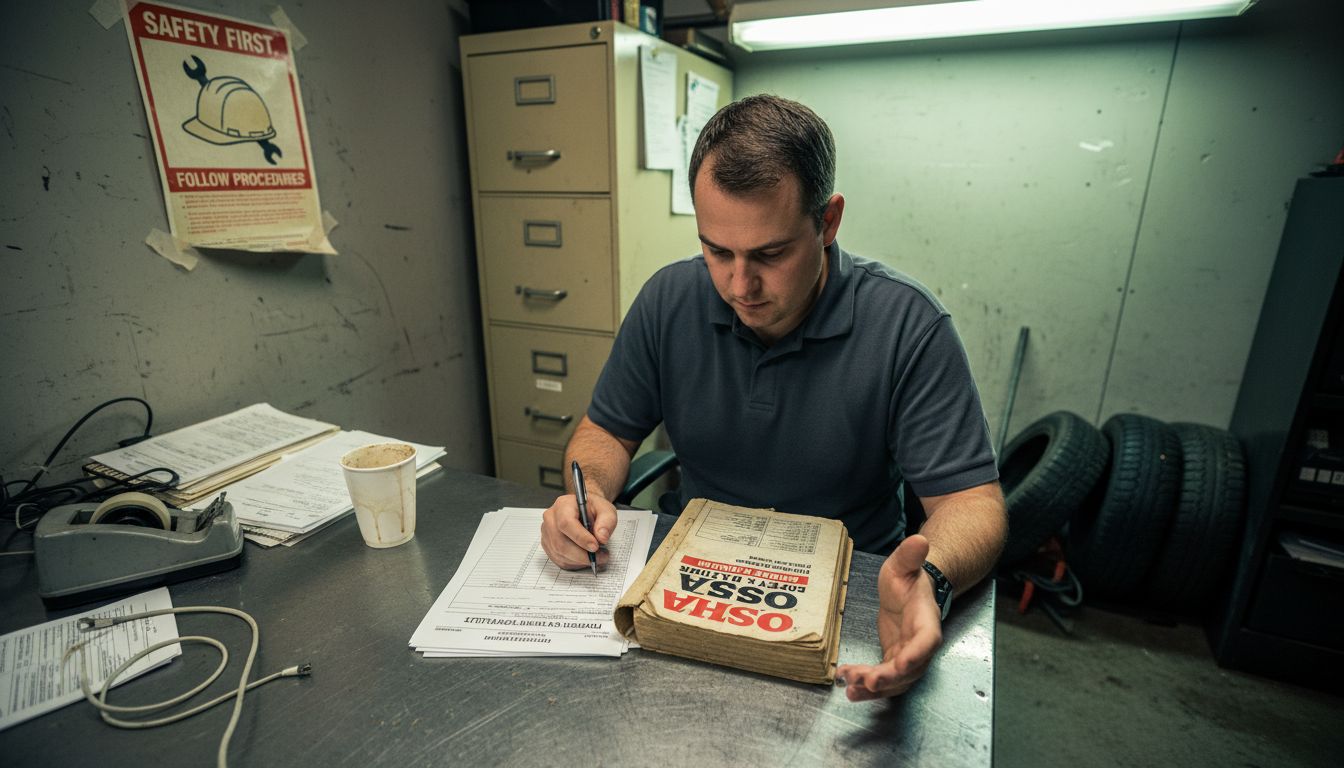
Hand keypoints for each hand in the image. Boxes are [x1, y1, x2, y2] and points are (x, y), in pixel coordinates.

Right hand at [540, 492, 618, 569]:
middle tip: (601, 556)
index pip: (566, 523)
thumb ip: (607, 521)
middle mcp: (551, 519)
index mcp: (563, 505)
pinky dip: (575, 563)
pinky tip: (586, 558)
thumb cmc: (593, 509)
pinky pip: (560, 560)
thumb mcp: (606, 509)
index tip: (595, 546)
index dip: (580, 538)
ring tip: (597, 557)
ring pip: (560, 554)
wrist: (585, 512)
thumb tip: (602, 537)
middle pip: (561, 543)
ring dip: (581, 560)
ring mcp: (547, 533)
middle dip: (582, 554)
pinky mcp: (548, 546)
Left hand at [836, 534, 943, 700]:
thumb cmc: (907, 578)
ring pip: (896, 680)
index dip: (916, 654)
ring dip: (875, 688)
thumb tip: (920, 540)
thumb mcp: (903, 564)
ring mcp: (908, 655)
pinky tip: (848, 686)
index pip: (927, 640)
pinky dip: (868, 686)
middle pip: (911, 669)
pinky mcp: (894, 661)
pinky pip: (884, 679)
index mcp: (926, 619)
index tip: (901, 664)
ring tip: (850, 686)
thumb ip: (910, 555)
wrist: (908, 591)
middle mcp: (920, 644)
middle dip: (889, 679)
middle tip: (866, 681)